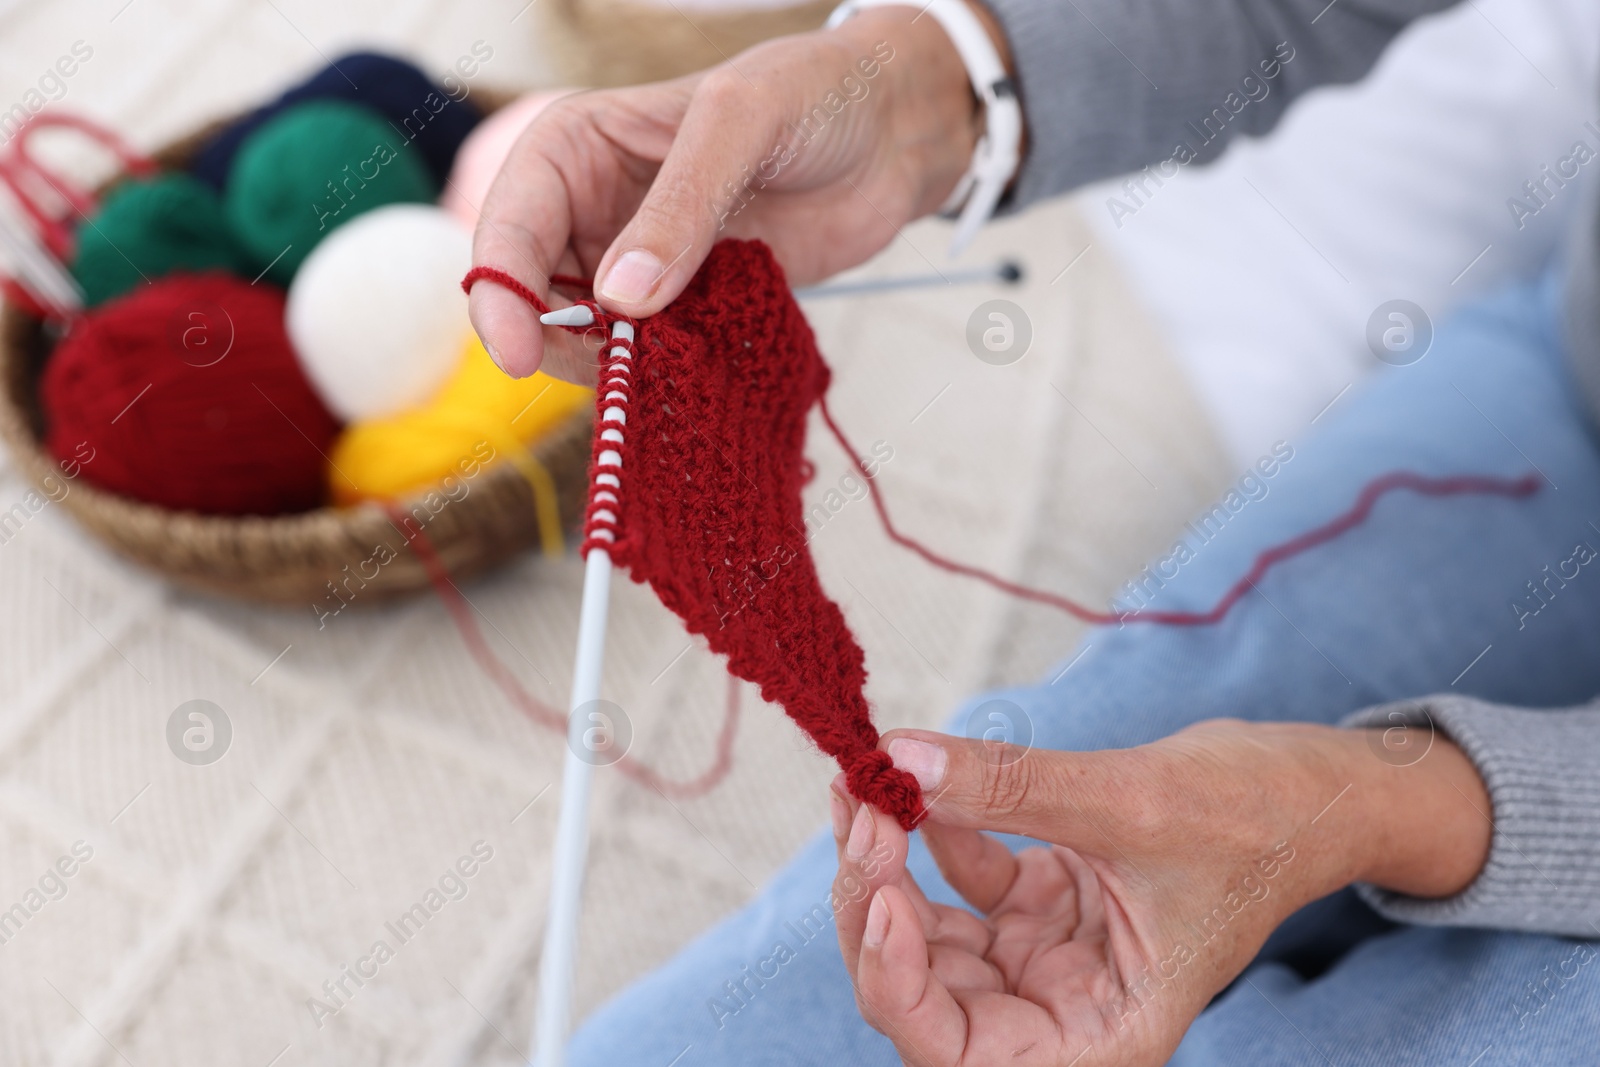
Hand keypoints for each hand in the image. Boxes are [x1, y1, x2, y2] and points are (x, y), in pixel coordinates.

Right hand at [467, 3, 1003, 380]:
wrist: (891, 132)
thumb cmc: (814, 94)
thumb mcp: (741, 125)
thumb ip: (682, 207)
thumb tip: (619, 298)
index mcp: (576, 148)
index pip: (509, 228)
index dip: (502, 295)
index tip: (518, 354)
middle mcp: (592, 210)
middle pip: (534, 297)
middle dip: (556, 343)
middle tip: (616, 373)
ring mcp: (637, 265)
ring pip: (587, 338)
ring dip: (614, 367)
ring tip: (669, 367)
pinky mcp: (686, 306)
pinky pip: (650, 356)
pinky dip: (660, 376)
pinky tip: (694, 375)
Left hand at [829, 718, 1491, 1065]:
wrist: (1317, 790)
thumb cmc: (1262, 817)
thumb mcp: (1134, 799)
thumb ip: (1012, 786)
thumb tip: (900, 760)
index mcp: (1104, 1033)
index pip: (961, 1054)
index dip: (899, 985)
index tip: (884, 889)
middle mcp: (1065, 1009)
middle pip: (926, 994)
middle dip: (876, 906)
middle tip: (862, 809)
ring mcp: (1048, 957)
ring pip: (930, 937)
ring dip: (889, 864)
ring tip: (867, 784)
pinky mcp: (1044, 905)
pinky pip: (963, 884)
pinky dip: (930, 834)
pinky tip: (911, 780)